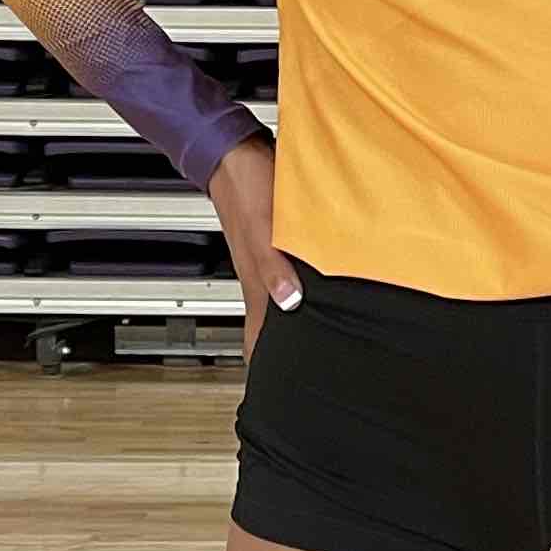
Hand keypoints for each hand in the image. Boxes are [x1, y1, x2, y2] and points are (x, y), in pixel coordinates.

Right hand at [208, 137, 302, 366]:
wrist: (235, 154)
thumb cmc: (248, 188)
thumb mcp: (266, 230)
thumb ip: (276, 268)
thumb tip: (291, 304)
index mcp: (256, 284)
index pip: (256, 340)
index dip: (263, 369)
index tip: (275, 396)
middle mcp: (261, 280)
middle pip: (268, 330)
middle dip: (280, 356)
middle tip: (303, 379)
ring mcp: (267, 265)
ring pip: (280, 308)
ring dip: (292, 328)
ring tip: (312, 347)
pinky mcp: (275, 247)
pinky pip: (288, 283)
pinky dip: (299, 297)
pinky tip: (314, 296)